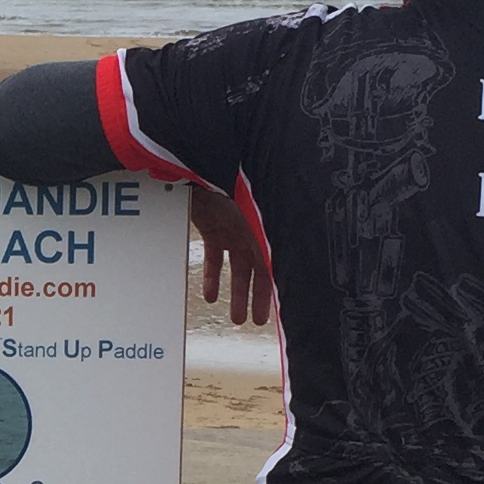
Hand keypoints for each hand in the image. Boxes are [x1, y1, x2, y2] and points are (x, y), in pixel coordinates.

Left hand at [190, 181, 273, 326]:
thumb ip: (263, 242)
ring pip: (238, 269)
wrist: (202, 162)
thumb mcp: (252, 215)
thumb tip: (275, 271)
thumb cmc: (231, 181)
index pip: (276, 265)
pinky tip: (209, 295)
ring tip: (236, 317)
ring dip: (237, 293)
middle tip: (259, 321)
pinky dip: (212, 276)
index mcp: (267, 228)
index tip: (281, 312)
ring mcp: (234, 229)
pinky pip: (214, 257)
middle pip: (260, 271)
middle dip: (259, 298)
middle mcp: (254, 230)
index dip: (278, 289)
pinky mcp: (213, 228)